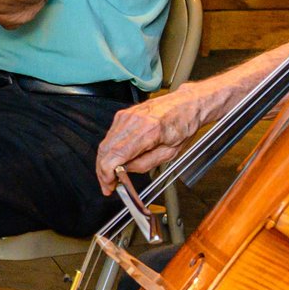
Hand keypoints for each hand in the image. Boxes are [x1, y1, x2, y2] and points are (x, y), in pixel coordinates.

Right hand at [94, 88, 214, 192]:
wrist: (186, 104)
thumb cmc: (183, 125)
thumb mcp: (170, 153)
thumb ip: (145, 164)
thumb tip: (126, 171)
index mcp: (148, 130)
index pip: (116, 154)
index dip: (107, 173)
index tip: (109, 185)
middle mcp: (133, 120)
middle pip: (105, 150)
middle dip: (102, 171)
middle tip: (108, 185)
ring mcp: (126, 116)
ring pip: (104, 144)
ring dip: (104, 162)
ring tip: (111, 175)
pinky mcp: (123, 114)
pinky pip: (109, 136)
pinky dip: (109, 151)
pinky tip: (115, 160)